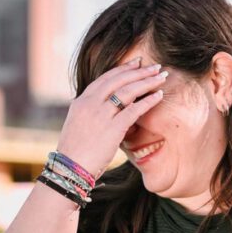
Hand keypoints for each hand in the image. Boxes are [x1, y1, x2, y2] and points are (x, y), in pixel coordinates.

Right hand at [57, 57, 168, 177]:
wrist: (69, 169)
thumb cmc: (75, 152)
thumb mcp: (78, 125)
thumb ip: (91, 113)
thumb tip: (108, 109)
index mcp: (81, 101)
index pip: (105, 78)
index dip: (123, 69)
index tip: (136, 63)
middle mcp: (90, 104)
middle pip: (119, 80)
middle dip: (139, 71)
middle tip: (155, 66)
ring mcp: (101, 115)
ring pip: (128, 91)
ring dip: (147, 82)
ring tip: (161, 77)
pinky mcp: (112, 129)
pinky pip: (134, 110)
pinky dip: (148, 101)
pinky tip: (159, 95)